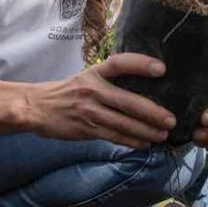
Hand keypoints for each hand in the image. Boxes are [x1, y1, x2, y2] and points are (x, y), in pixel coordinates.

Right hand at [0, 52, 181, 148]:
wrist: (36, 107)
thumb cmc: (68, 92)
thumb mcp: (87, 78)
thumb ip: (111, 82)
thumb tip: (145, 90)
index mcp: (95, 72)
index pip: (120, 63)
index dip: (141, 64)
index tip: (161, 69)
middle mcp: (93, 89)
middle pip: (127, 100)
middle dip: (152, 112)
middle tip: (171, 120)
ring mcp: (88, 110)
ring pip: (122, 123)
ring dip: (145, 131)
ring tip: (162, 135)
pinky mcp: (85, 128)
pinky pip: (113, 136)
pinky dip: (130, 141)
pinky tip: (143, 143)